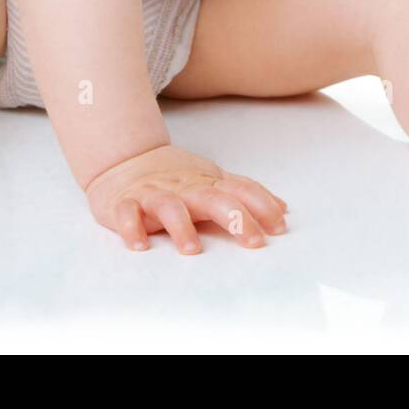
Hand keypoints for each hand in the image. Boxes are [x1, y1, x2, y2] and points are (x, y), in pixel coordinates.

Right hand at [84, 144, 288, 254]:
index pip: (239, 190)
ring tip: (191, 249)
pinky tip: (139, 245)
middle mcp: (184, 188)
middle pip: (212, 198)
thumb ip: (245, 193)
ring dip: (180, 226)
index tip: (280, 227)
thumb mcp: (212, 180)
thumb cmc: (175, 177)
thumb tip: (283, 209)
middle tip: (254, 241)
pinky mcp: (125, 203)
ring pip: (169, 206)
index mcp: (207, 183)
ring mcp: (154, 194)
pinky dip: (131, 227)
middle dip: (235, 217)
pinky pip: (127, 214)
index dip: (261, 205)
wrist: (125, 159)